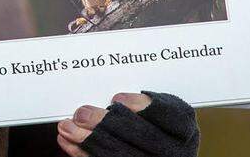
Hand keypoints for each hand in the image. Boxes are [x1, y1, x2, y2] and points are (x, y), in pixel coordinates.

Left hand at [56, 91, 199, 156]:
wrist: (153, 152)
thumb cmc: (153, 124)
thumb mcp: (156, 110)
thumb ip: (140, 102)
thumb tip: (106, 98)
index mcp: (183, 129)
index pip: (168, 115)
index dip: (142, 106)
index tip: (116, 98)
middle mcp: (175, 151)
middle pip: (141, 137)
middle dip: (106, 125)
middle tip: (81, 113)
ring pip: (121, 155)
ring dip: (89, 141)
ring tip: (67, 127)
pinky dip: (83, 154)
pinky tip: (67, 142)